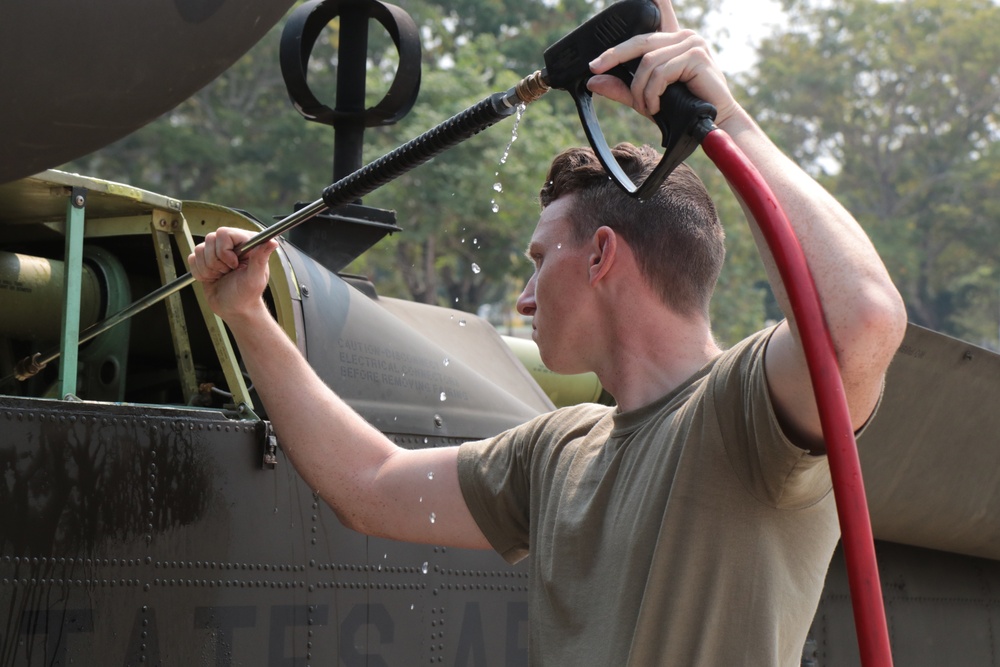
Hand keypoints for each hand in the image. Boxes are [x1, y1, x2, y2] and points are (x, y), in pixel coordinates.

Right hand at [187, 227, 277, 323]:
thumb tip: (273, 242)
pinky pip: (192, 259)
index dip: (224, 251)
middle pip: (209, 239)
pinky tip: (213, 278)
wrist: (234, 308)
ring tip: (221, 276)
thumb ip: (260, 259)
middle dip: (216, 262)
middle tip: (227, 273)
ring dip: (208, 269)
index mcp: (247, 243)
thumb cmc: (247, 295)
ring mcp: (217, 250)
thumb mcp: (255, 278)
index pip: (224, 233)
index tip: (233, 266)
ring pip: (199, 249)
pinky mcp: (205, 259)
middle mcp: (232, 243)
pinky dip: (200, 272)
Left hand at [586, 0, 738, 125]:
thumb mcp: (644, 96)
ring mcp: (692, 43)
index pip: (660, 11)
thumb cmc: (681, 109)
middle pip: (640, 41)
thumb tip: (593, 81)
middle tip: (596, 68)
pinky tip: (655, 107)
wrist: (712, 123)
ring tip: (644, 107)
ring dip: (640, 90)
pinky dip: (653, 92)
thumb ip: (621, 88)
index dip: (653, 0)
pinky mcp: (697, 56)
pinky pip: (662, 72)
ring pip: (648, 61)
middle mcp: (683, 36)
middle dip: (614, 56)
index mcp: (672, 40)